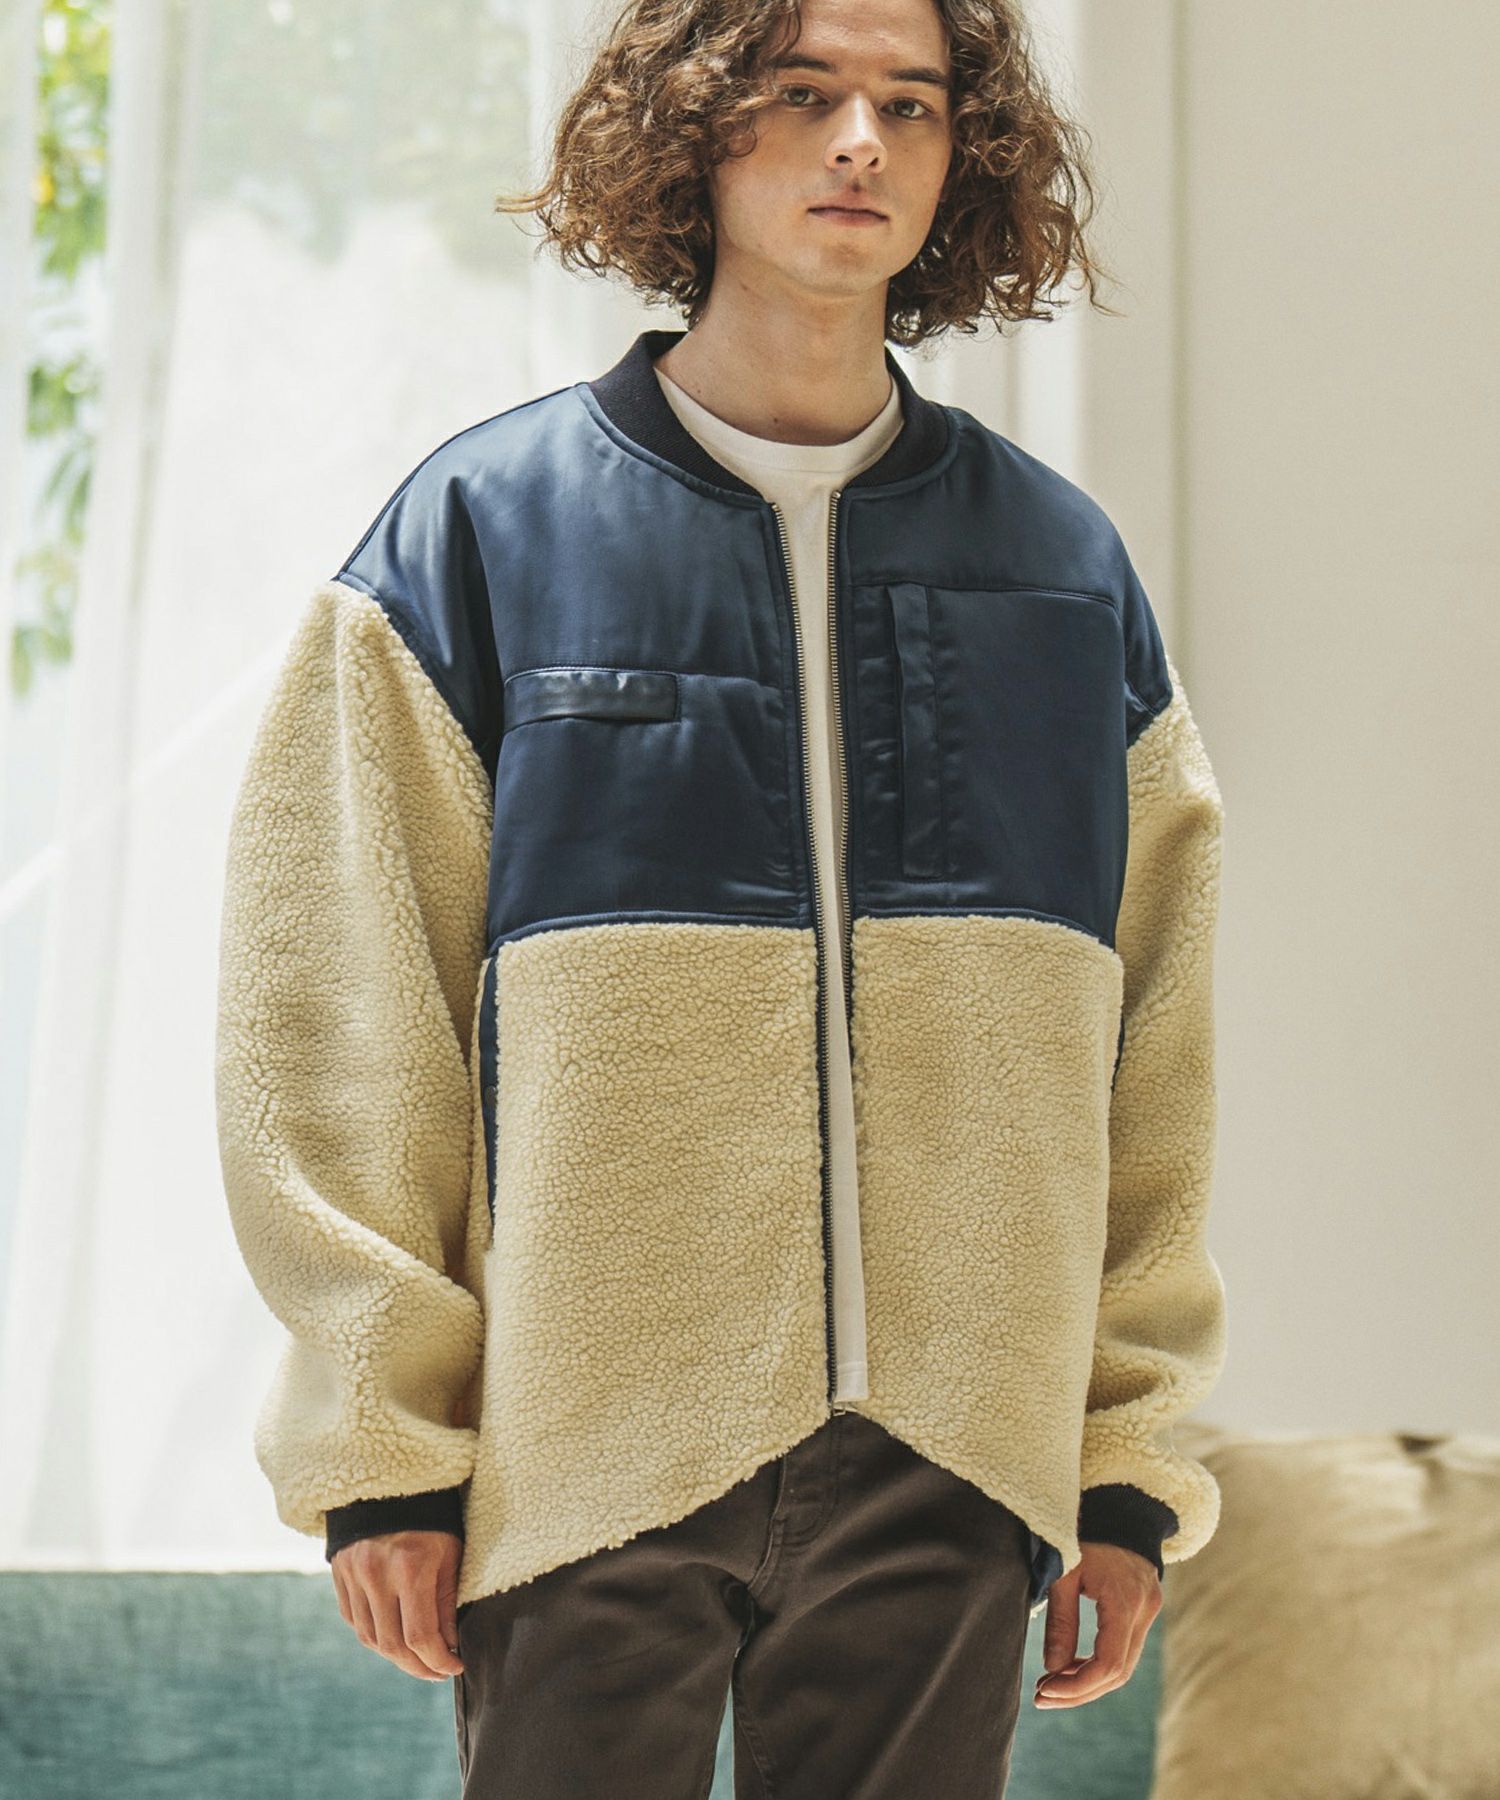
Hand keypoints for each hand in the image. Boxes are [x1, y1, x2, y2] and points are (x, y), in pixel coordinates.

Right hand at [330, 1529, 465, 1681]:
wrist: (391, 1480)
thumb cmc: (432, 1516)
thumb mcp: (451, 1553)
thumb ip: (447, 1602)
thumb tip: (449, 1647)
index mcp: (410, 1568)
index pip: (420, 1637)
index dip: (438, 1662)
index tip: (455, 1667)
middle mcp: (376, 1576)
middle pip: (392, 1646)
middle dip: (418, 1667)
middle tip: (437, 1671)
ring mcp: (353, 1575)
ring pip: (370, 1638)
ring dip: (395, 1657)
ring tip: (418, 1659)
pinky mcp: (340, 1574)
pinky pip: (354, 1621)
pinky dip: (374, 1636)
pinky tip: (394, 1637)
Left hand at [1033, 1541, 1161, 1708]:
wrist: (1119, 1508)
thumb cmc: (1086, 1533)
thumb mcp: (1065, 1571)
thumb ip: (1061, 1621)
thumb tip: (1053, 1670)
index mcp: (1125, 1600)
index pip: (1108, 1664)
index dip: (1077, 1687)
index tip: (1045, 1691)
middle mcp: (1144, 1610)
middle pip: (1118, 1673)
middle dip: (1079, 1691)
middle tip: (1042, 1696)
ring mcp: (1149, 1611)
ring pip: (1123, 1666)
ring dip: (1088, 1682)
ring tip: (1050, 1686)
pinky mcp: (1145, 1610)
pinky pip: (1124, 1650)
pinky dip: (1098, 1664)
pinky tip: (1070, 1668)